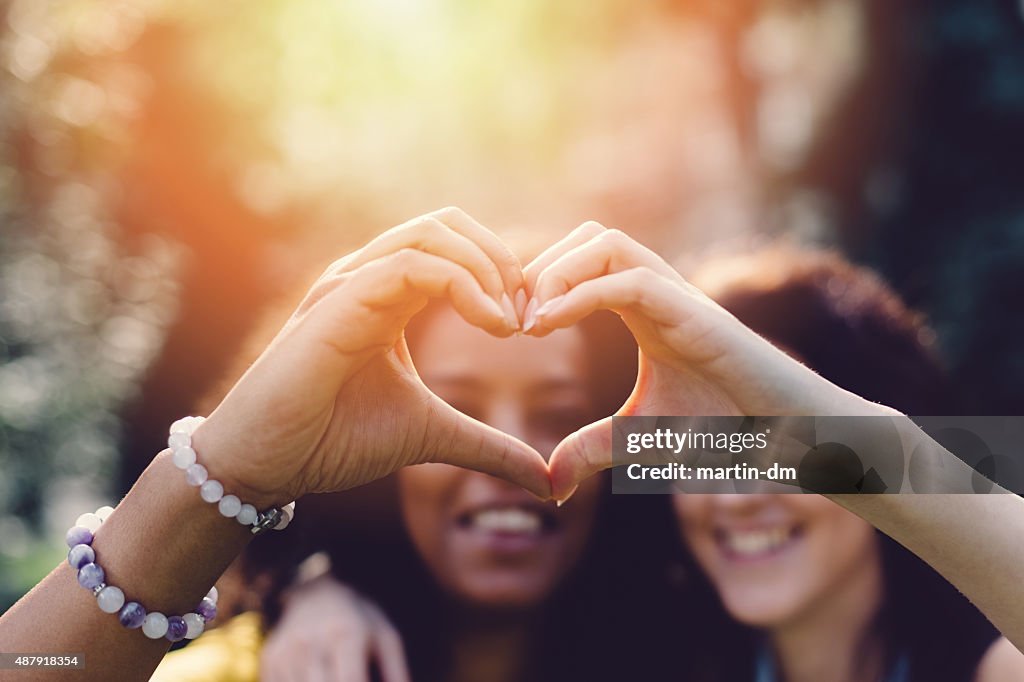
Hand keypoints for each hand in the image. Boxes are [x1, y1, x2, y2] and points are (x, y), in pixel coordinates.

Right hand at [193, 207, 550, 506]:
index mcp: (390, 297)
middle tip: (529, 311)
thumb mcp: (432, 436)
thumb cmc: (333, 441)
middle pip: (448, 224)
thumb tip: (544, 481)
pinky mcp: (338, 302)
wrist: (267, 464)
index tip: (533, 321)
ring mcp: (351, 284)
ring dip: (485, 268)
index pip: (455, 248)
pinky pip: (409, 265)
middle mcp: (370, 279)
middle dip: (501, 259)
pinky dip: (461, 284)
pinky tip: (489, 324)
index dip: (503, 272)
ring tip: (510, 321)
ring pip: (432, 233)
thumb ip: (488, 447)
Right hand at [261, 576, 408, 681]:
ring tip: (335, 678)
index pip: (350, 680)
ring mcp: (285, 653)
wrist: (315, 593)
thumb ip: (396, 672)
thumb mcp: (385, 637)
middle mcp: (310, 643)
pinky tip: (319, 678)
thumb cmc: (359, 620)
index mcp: (344, 635)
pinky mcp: (269, 660)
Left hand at [522, 222, 875, 499]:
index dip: (538, 283)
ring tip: (530, 321)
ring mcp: (679, 296)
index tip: (508, 327)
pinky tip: (549, 324)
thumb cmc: (726, 428)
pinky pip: (632, 281)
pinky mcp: (696, 314)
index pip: (582, 262)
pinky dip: (583, 293)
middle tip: (512, 319)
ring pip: (607, 242)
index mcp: (644, 308)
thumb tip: (549, 483)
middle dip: (540, 267)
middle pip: (588, 236)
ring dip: (558, 271)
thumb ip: (592, 448)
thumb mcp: (640, 438)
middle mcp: (659, 291)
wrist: (788, 437)